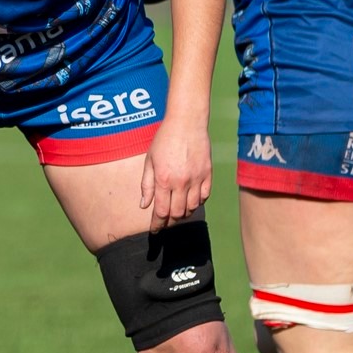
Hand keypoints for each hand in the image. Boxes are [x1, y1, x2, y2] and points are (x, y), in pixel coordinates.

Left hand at [140, 113, 211, 230]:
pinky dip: (197, 203)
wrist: (187, 122)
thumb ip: (146, 185)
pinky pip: (205, 196)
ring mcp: (197, 179)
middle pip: (177, 214)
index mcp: (164, 180)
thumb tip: (144, 206)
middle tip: (165, 222)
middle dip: (169, 222)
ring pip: (192, 208)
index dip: (157, 224)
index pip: (161, 212)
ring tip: (177, 212)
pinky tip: (190, 201)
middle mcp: (181, 182)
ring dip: (184, 214)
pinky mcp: (208, 174)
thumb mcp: (149, 161)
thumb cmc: (164, 139)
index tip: (155, 230)